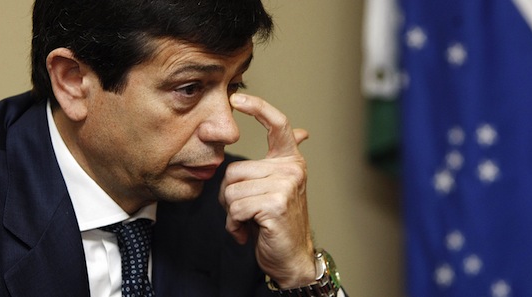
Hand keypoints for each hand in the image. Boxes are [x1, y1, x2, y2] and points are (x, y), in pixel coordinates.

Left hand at [219, 93, 314, 288]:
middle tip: (246, 211)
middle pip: (233, 170)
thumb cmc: (278, 222)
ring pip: (231, 191)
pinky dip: (235, 224)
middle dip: (229, 197)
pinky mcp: (276, 204)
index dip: (257, 107)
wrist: (291, 257)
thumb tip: (302, 132)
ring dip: (231, 213)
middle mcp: (291, 169)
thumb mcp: (279, 186)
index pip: (277, 124)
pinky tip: (248, 231)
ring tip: (249, 221)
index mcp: (290, 160)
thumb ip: (280, 160)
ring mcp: (285, 185)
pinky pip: (236, 207)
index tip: (236, 98)